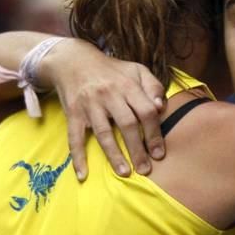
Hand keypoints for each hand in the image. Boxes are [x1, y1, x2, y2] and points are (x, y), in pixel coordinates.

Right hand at [42, 41, 166, 180]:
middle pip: (127, 125)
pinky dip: (78, 157)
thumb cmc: (111, 71)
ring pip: (104, 133)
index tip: (159, 154)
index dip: (154, 133)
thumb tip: (161, 108)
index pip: (146, 111)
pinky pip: (74, 137)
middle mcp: (109, 95)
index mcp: (127, 85)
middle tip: (145, 170)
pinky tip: (83, 174)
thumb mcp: (136, 71)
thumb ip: (153, 87)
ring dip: (114, 155)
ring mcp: (90, 105)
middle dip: (138, 149)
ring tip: (124, 173)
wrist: (73, 60)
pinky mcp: (73, 113)